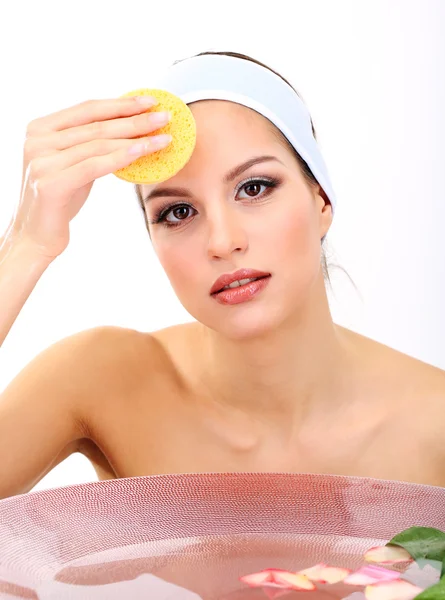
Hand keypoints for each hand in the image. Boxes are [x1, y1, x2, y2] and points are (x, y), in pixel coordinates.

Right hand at [8, 95, 170, 259]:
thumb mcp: (74, 164)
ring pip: (99, 145)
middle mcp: (37, 141)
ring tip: (163, 138)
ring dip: (136, 139)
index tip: (150, 101)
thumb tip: (130, 126)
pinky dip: (120, 157)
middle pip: (97, 126)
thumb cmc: (59, 200)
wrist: (36, 236)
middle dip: (135, 120)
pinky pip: (93, 166)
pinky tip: (142, 152)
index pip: (88, 109)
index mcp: (40, 128)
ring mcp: (41, 161)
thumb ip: (90, 145)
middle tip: (165, 117)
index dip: (121, 104)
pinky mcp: (50, 183)